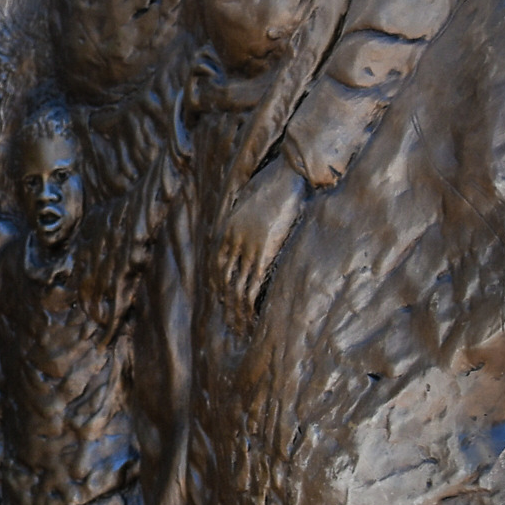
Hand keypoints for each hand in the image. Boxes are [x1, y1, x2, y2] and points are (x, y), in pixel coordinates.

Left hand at [219, 162, 307, 329]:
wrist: (286, 175)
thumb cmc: (275, 184)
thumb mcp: (254, 201)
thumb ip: (249, 218)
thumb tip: (256, 228)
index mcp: (229, 229)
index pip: (218, 266)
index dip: (220, 286)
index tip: (223, 301)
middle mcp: (233, 240)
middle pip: (224, 281)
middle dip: (226, 305)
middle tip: (229, 324)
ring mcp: (246, 247)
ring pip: (236, 287)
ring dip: (236, 311)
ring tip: (239, 329)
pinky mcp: (262, 250)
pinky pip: (252, 283)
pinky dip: (249, 304)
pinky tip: (251, 317)